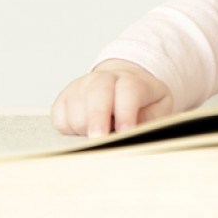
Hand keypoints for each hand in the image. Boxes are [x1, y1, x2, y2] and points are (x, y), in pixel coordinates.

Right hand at [51, 59, 172, 136]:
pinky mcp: (64, 98)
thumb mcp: (158, 109)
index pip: (129, 90)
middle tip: (99, 139)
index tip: (125, 132)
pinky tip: (83, 132)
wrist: (125, 87)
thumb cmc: (144, 104)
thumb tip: (134, 134)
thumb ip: (150, 120)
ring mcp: (82, 86)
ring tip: (98, 137)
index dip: (126, 112)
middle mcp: (105, 78)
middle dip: (97, 117)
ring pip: (75, 105)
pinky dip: (68, 129)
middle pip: (97, 92)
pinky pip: (59, 116)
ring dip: (84, 126)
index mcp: (132, 79)